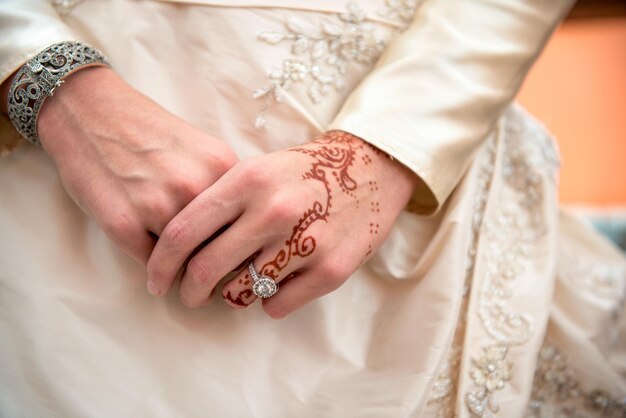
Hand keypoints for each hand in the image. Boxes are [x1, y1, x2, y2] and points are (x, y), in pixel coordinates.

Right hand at [35, 66, 237, 263]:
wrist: (89, 113)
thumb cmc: (147, 133)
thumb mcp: (201, 150)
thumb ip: (222, 187)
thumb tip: (240, 234)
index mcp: (221, 166)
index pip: (244, 222)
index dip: (237, 241)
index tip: (230, 251)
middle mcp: (194, 186)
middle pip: (218, 246)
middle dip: (213, 261)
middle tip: (205, 267)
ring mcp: (158, 206)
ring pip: (186, 261)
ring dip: (182, 267)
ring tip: (174, 258)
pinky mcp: (123, 224)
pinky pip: (152, 265)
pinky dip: (154, 266)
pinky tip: (147, 246)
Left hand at [146, 130, 418, 317]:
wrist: (371, 169)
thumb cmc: (304, 172)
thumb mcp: (258, 170)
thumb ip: (219, 203)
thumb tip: (178, 250)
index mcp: (248, 180)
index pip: (183, 231)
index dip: (159, 263)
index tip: (155, 279)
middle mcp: (273, 211)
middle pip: (205, 269)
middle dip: (188, 291)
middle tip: (189, 295)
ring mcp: (304, 242)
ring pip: (239, 293)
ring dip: (231, 294)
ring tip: (243, 279)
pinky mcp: (330, 270)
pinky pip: (276, 305)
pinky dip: (269, 300)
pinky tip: (279, 280)